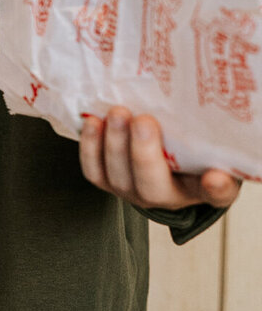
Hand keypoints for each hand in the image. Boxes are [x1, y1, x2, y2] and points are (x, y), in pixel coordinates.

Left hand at [79, 105, 240, 211]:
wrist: (162, 155)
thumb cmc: (191, 151)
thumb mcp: (213, 151)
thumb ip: (219, 155)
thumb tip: (219, 171)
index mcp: (200, 189)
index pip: (215, 194)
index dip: (216, 187)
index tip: (216, 176)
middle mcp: (166, 197)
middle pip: (151, 186)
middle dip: (144, 153)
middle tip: (144, 120)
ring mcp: (133, 191)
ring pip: (117, 177)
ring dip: (113, 144)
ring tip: (116, 113)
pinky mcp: (108, 180)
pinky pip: (93, 171)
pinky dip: (89, 146)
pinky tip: (93, 121)